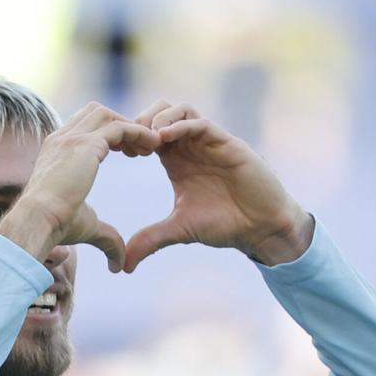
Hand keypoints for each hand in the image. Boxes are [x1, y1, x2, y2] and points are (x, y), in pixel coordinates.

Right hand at [0, 103, 160, 271]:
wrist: (38, 222)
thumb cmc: (56, 227)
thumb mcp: (86, 227)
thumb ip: (106, 237)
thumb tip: (117, 264)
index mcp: (56, 151)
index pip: (84, 128)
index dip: (109, 136)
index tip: (128, 153)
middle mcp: (61, 138)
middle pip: (96, 113)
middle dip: (121, 124)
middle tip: (141, 148)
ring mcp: (72, 138)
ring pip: (109, 116)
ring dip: (132, 126)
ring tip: (152, 145)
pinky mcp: (86, 144)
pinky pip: (120, 127)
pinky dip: (139, 133)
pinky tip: (154, 147)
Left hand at [122, 101, 313, 271]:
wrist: (260, 226)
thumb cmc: (224, 224)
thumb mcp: (179, 230)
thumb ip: (150, 240)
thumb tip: (122, 265)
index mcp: (176, 160)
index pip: (147, 133)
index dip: (129, 137)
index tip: (114, 152)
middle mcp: (190, 146)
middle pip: (159, 112)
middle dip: (139, 122)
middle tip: (128, 143)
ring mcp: (208, 142)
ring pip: (179, 110)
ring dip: (158, 118)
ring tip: (146, 141)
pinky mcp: (226, 142)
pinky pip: (199, 123)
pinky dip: (179, 125)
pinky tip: (163, 139)